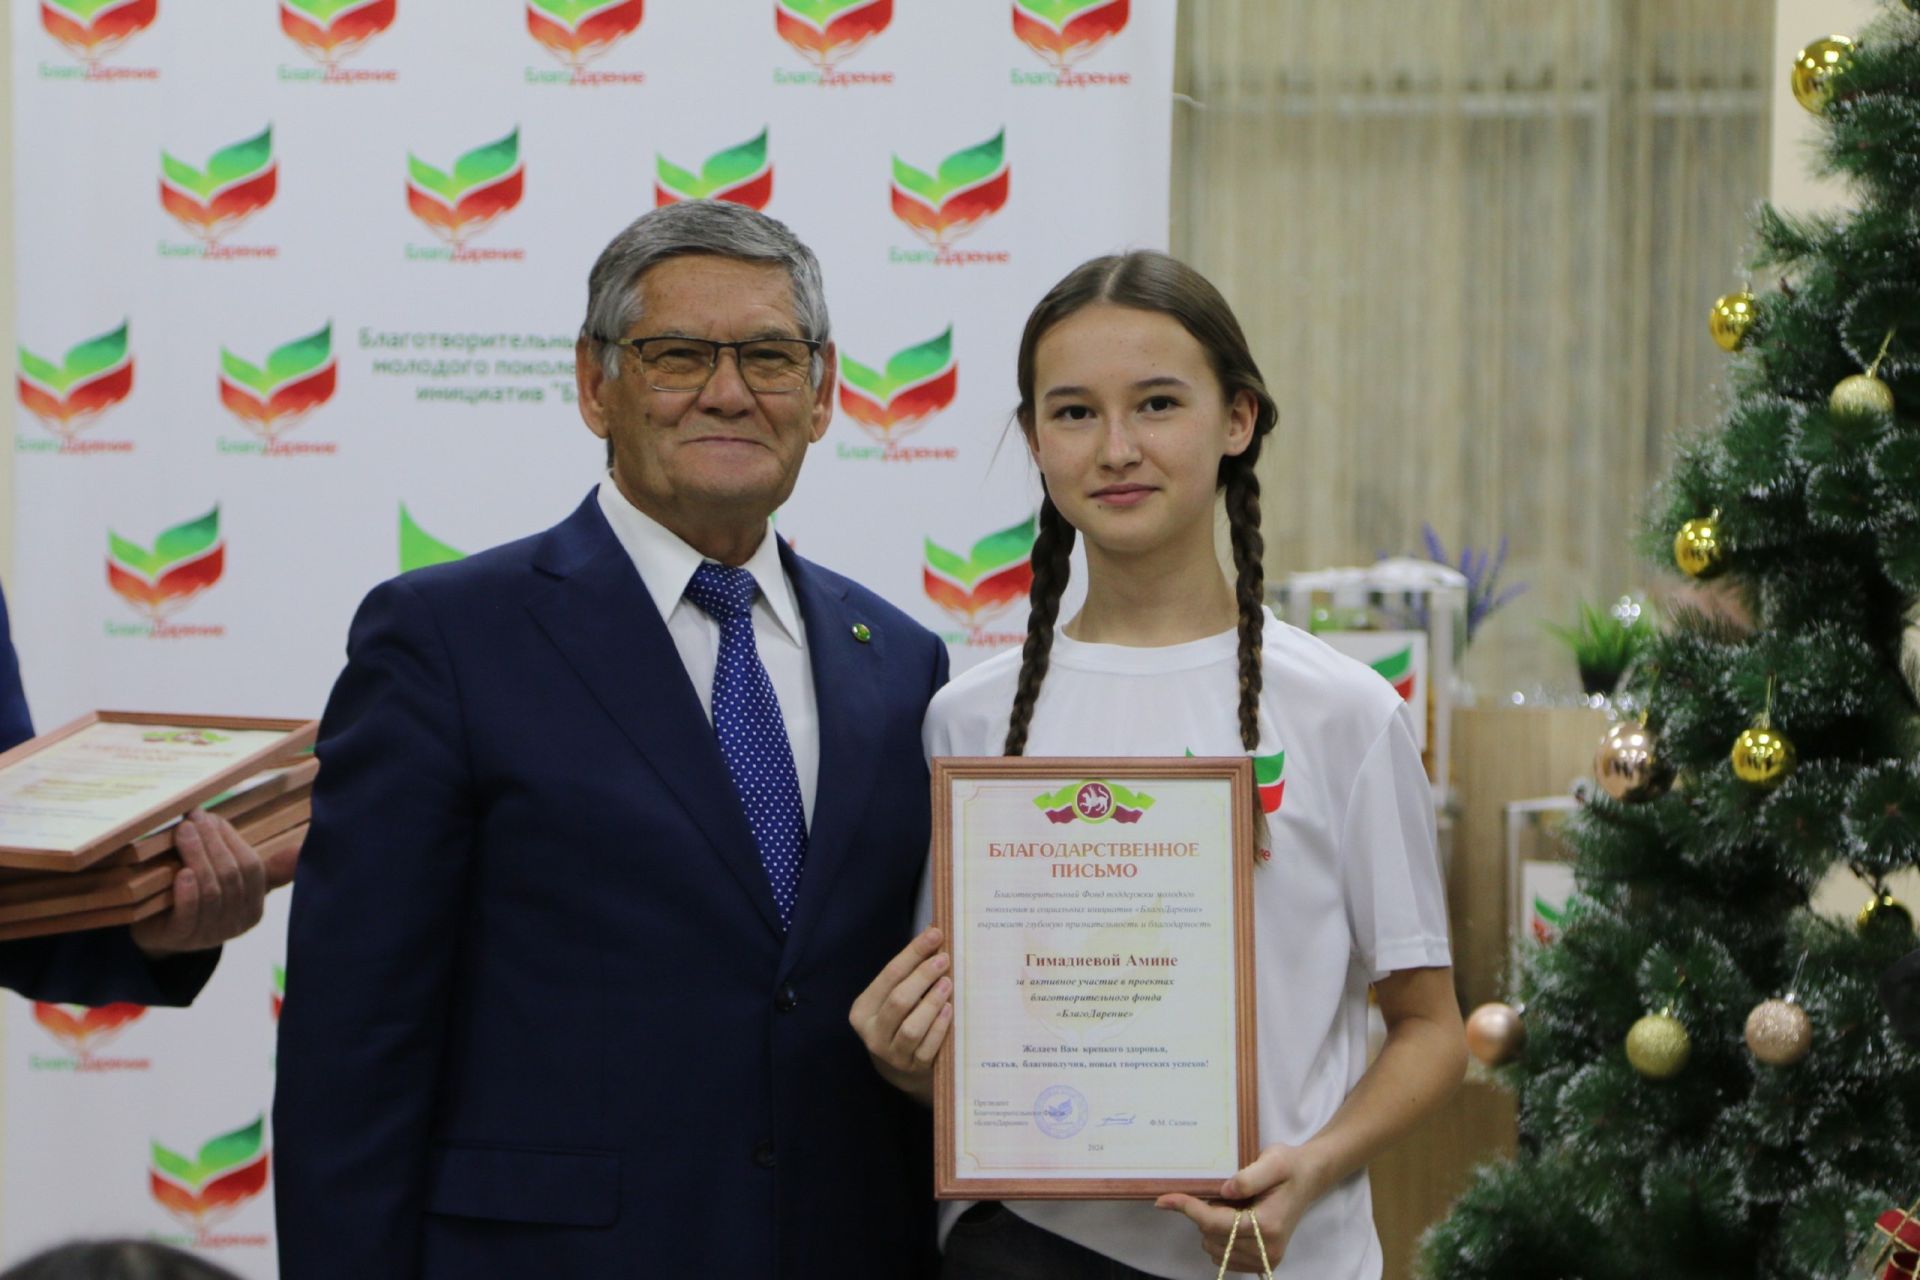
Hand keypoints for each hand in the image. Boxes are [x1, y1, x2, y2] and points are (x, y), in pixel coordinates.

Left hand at [131, 810, 267, 957]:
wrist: (158, 933)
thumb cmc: (198, 899)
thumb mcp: (231, 884)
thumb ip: (262, 866)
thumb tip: (301, 847)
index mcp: (253, 908)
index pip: (253, 868)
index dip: (233, 840)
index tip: (213, 818)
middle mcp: (236, 924)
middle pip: (231, 876)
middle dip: (213, 842)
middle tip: (194, 819)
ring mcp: (209, 934)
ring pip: (212, 891)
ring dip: (197, 856)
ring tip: (183, 832)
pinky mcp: (181, 938)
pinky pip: (190, 914)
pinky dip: (188, 892)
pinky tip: (182, 872)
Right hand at [847, 926, 951, 1101]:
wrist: (901, 1068)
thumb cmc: (902, 1019)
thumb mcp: (896, 996)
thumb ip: (910, 969)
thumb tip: (934, 930)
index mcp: (863, 1009)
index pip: (889, 975)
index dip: (913, 953)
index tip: (935, 934)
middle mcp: (872, 1032)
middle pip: (898, 1000)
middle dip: (923, 976)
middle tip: (945, 959)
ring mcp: (892, 1054)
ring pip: (911, 1028)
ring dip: (931, 1004)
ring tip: (948, 984)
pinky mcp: (912, 1068)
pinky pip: (927, 1048)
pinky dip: (939, 1028)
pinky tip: (950, 1010)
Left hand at [1156, 1143, 1326, 1273]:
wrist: (1308, 1178)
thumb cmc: (1289, 1166)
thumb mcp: (1273, 1160)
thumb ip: (1249, 1177)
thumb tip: (1223, 1191)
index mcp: (1268, 1224)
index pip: (1216, 1223)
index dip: (1188, 1208)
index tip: (1164, 1199)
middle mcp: (1267, 1248)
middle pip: (1211, 1236)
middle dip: (1205, 1214)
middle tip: (1223, 1192)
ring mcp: (1265, 1259)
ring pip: (1214, 1247)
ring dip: (1212, 1226)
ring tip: (1233, 1205)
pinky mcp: (1263, 1261)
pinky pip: (1224, 1256)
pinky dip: (1220, 1237)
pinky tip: (1234, 1219)